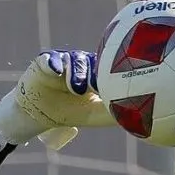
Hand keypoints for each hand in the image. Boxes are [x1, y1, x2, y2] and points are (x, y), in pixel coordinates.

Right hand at [0, 50, 116, 149]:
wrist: (38, 114)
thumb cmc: (67, 112)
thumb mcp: (91, 115)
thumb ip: (109, 113)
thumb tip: (136, 115)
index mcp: (94, 75)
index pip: (105, 69)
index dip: (109, 76)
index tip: (114, 86)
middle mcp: (80, 65)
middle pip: (91, 62)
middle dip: (94, 74)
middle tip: (96, 87)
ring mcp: (62, 62)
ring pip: (73, 60)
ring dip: (75, 72)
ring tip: (76, 88)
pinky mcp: (44, 62)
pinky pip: (49, 59)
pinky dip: (53, 64)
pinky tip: (57, 71)